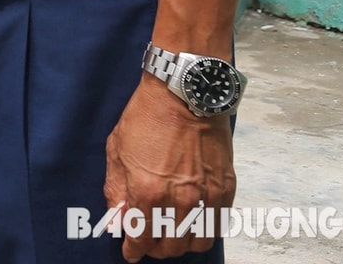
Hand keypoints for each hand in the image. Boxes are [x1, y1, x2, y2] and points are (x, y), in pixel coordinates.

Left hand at [102, 75, 234, 259]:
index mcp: (147, 191)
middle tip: (148, 242)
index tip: (130, 253)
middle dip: (155, 249)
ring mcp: (206, 196)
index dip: (134, 250)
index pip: (141, 237)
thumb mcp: (117, 151)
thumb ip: (117, 191)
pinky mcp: (225, 189)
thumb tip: (117, 221)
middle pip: (170, 246)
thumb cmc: (146, 118)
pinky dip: (204, 232)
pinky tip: (192, 225)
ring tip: (170, 236)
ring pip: (196, 242)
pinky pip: (217, 226)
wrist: (184, 94)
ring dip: (180, 245)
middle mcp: (179, 200)